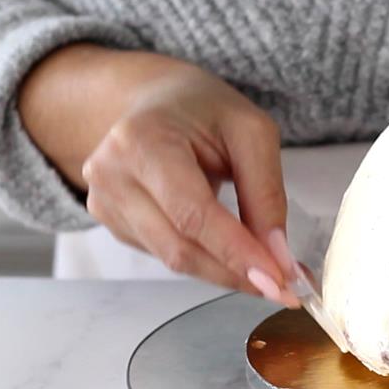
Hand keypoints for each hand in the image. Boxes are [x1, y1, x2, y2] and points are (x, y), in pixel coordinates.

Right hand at [20, 45, 299, 304]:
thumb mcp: (251, 132)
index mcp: (142, 141)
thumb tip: (277, 256)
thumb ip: (265, 192)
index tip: (279, 280)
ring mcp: (103, 201)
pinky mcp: (110, 221)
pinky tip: (232, 253)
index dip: (236, 252)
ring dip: (224, 272)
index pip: (192, 214)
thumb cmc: (204, 109)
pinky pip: (164, 253)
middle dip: (236, 272)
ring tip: (268, 273)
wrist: (154, 100)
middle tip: (285, 288)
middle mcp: (111, 174)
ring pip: (172, 259)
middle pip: (179, 247)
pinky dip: (205, 260)